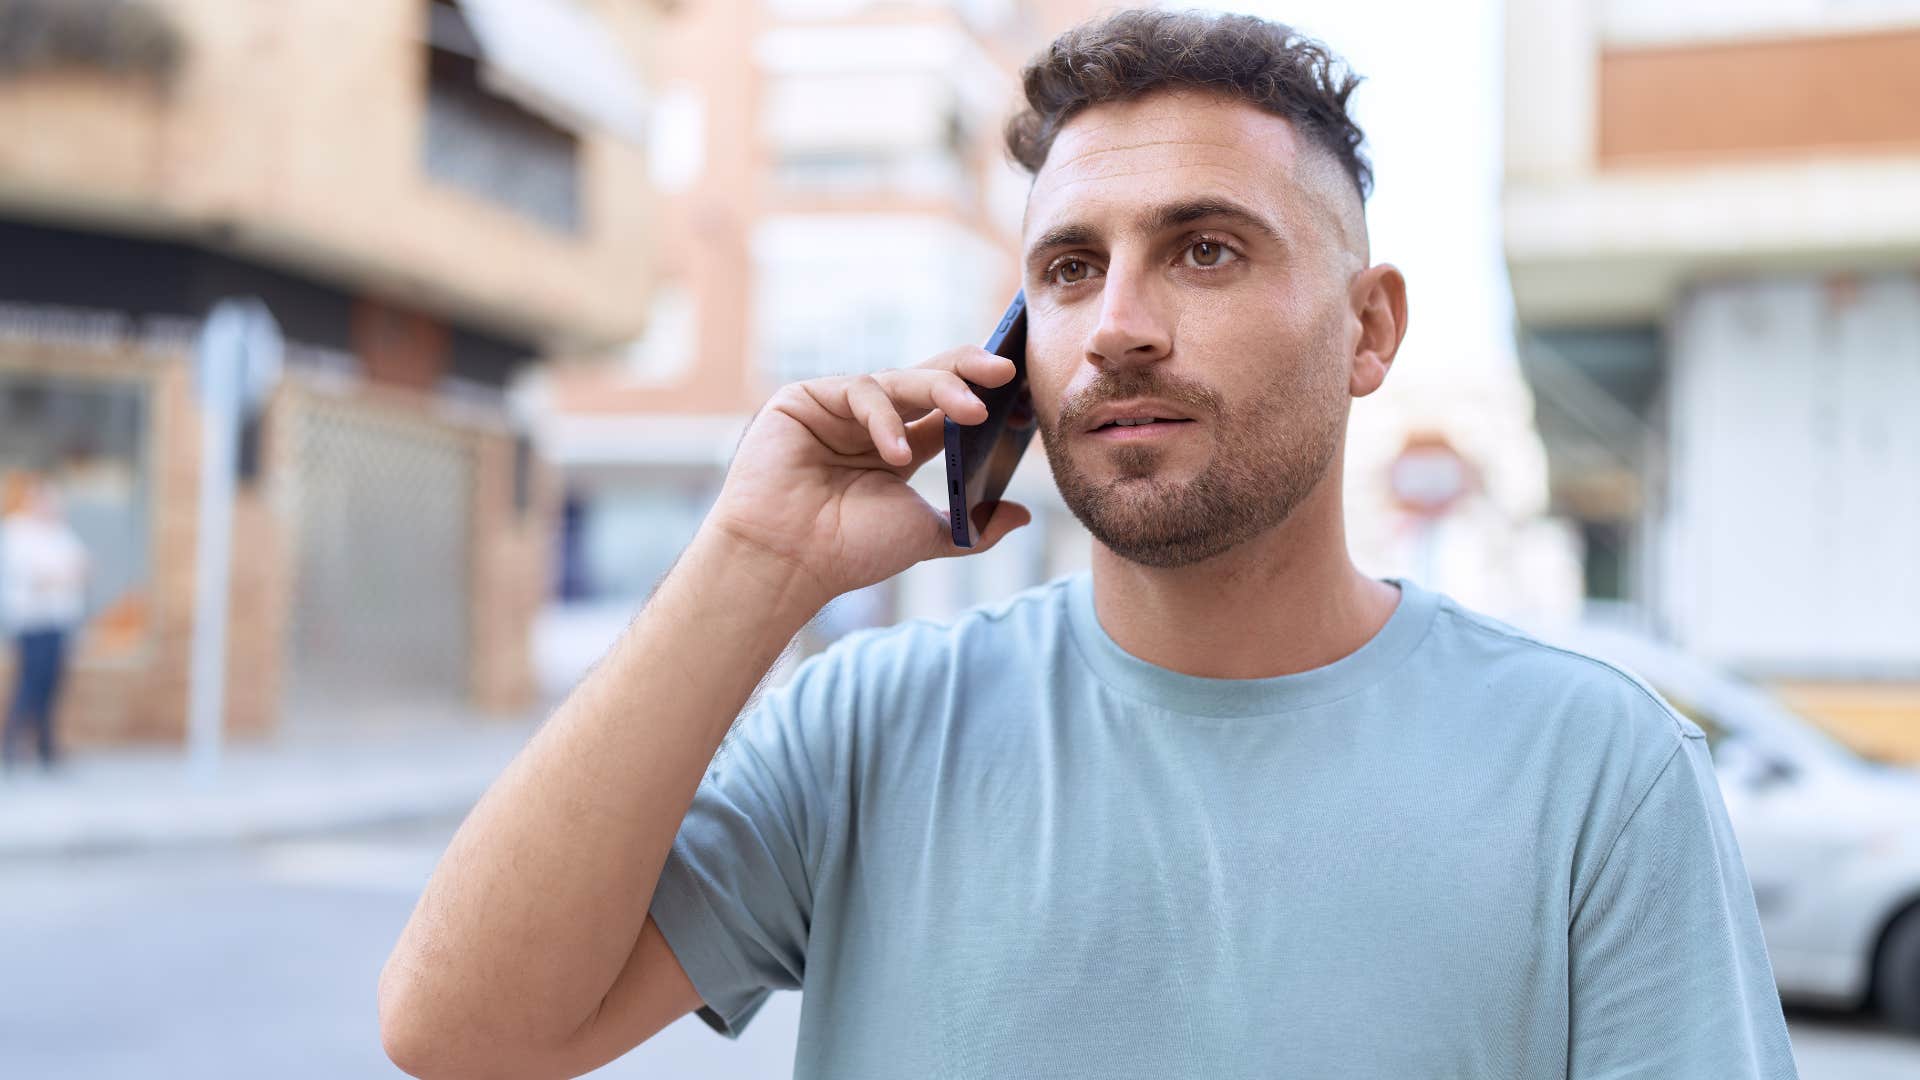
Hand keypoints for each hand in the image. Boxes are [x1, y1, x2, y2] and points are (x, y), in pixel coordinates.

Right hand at [703, 348, 1033, 613]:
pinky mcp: (805, 399)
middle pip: (928, 380)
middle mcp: (871, 423)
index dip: (986, 396)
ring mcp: (837, 409)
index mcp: (899, 449)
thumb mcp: (928, 534)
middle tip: (1007, 372)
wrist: (788, 563)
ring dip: (942, 390)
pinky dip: (884, 420)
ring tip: (973, 414)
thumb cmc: (849, 551)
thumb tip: (1023, 517)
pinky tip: (897, 454)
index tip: (1023, 392)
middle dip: (970, 371)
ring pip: (900, 380)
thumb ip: (974, 525)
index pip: (948, 410)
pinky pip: (859, 391)